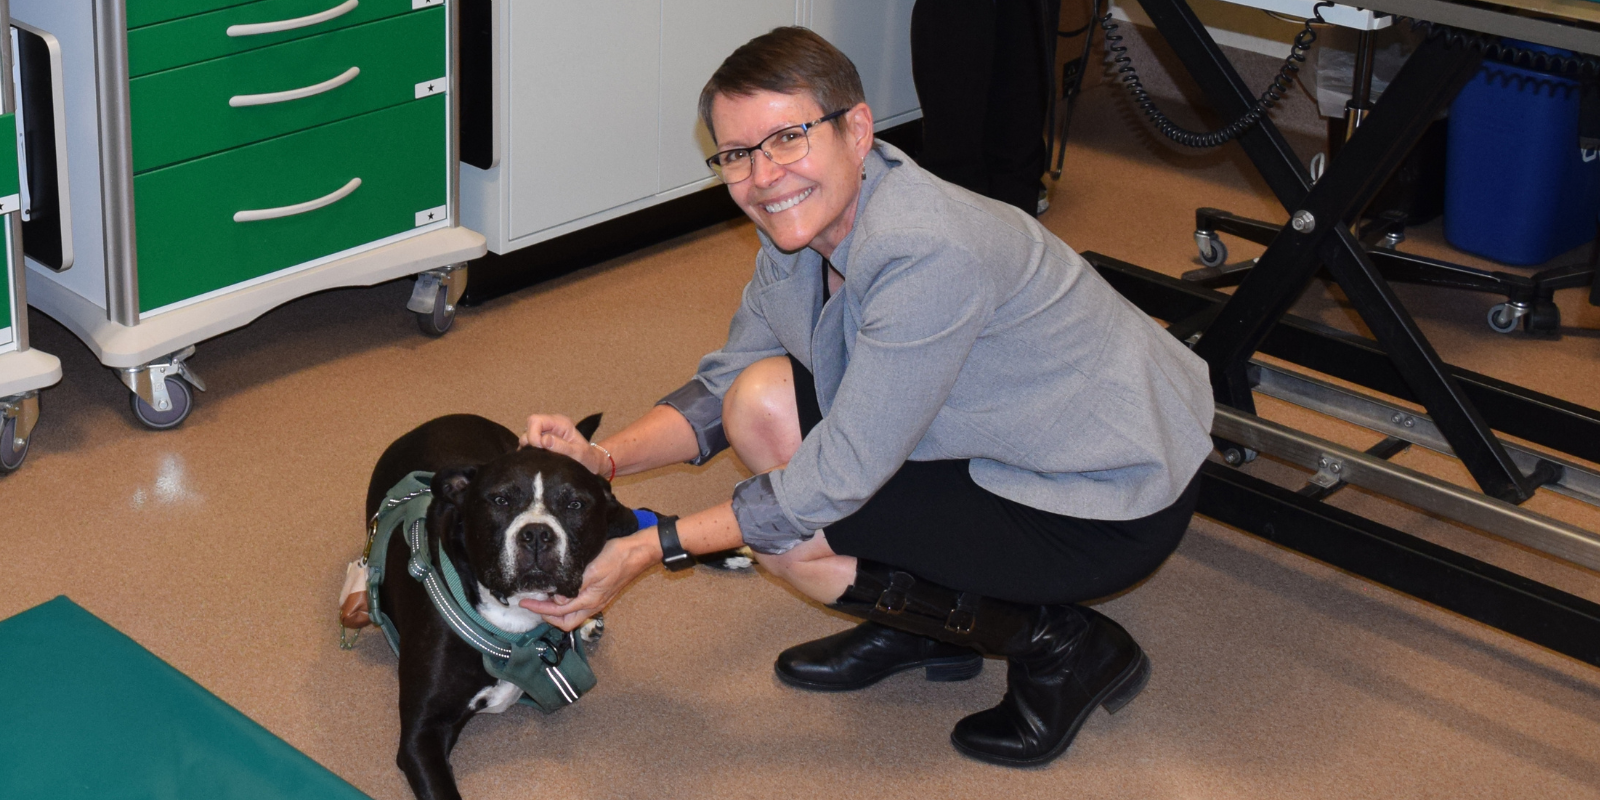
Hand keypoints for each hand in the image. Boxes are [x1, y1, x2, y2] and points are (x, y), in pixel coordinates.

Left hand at [519, 529, 660, 630]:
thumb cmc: (616, 558)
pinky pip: (580, 606)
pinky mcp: (600, 593)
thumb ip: (575, 586)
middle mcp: (593, 604)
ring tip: (544, 599)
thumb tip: (557, 599)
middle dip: (548, 616)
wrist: (637, 552)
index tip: (524, 602)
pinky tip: (561, 591)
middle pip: (566, 622)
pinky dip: (567, 604)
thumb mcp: (592, 569)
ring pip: (573, 615)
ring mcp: (598, 600)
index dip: (539, 608)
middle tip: (534, 604)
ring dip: (557, 611)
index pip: (558, 612)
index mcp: (589, 600)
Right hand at [520, 413, 601, 473]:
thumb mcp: (579, 454)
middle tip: (538, 454)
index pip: (536, 420)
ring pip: (528, 436)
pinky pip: (530, 445)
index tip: (539, 448)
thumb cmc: (588, 459)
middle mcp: (552, 425)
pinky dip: (531, 452)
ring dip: (530, 447)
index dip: (533, 434)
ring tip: (539, 458)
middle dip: (530, 440)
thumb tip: (543, 440)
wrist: (593, 465)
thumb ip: (562, 447)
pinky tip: (538, 459)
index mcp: (561, 423)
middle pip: (530, 426)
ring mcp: (547, 434)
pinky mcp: (544, 443)